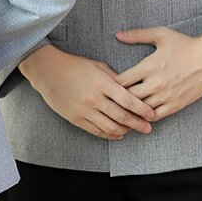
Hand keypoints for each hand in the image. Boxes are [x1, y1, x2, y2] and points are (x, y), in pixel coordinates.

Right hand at [19, 45, 155, 139]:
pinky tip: (118, 134)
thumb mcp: (97, 66)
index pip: (128, 100)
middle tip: (148, 128)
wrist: (48, 72)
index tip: (152, 114)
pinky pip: (97, 131)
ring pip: (111, 127)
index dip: (142, 109)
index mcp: (102, 83)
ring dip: (125, 131)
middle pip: (122, 116)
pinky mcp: (76, 119)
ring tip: (133, 130)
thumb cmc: (74, 65)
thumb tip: (130, 89)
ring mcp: (85, 110)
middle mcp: (94, 99)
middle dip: (138, 124)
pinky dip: (110, 135)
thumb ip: (114, 78)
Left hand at [114, 28, 201, 120]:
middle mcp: (155, 83)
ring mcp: (166, 96)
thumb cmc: (184, 44)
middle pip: (128, 98)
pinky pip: (156, 116)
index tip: (107, 84)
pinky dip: (146, 116)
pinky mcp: (176, 104)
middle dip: (118, 99)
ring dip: (131, 109)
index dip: (111, 84)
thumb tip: (118, 35)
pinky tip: (140, 113)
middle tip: (111, 99)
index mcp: (148, 66)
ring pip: (140, 110)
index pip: (121, 81)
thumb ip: (137, 35)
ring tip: (123, 109)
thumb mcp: (160, 34)